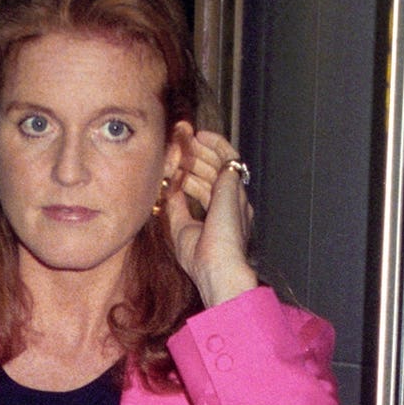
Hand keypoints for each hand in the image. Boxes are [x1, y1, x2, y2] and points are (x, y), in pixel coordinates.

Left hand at [165, 131, 257, 306]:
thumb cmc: (202, 259)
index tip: (173, 165)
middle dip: (194, 157)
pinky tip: (202, 136)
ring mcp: (234, 194)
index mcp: (222, 216)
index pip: (205, 188)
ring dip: (200, 149)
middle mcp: (232, 203)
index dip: (189, 174)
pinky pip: (228, 157)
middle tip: (178, 143)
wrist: (217, 268)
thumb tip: (169, 191)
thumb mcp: (181, 229)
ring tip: (184, 138)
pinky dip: (216, 144)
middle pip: (211, 173)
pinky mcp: (233, 186)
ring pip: (218, 163)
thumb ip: (177, 209)